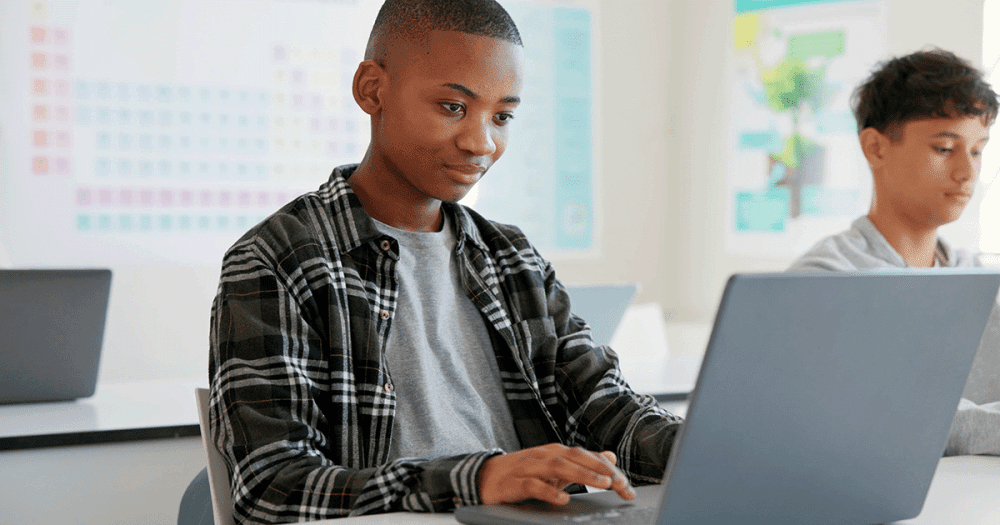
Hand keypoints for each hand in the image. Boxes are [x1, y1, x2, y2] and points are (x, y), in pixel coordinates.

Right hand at [478, 444, 634, 505]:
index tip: (626, 486)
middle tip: (621, 484)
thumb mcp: (555, 466)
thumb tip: (611, 457)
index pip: (587, 456)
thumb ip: (582, 462)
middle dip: (601, 470)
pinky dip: (548, 490)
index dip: (608, 468)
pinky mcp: (512, 483)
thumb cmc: (522, 472)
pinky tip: (563, 498)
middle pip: (576, 457)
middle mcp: (544, 456)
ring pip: (558, 466)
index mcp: (556, 452)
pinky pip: (532, 485)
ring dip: (582, 474)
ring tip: (602, 484)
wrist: (484, 476)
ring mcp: (527, 467)